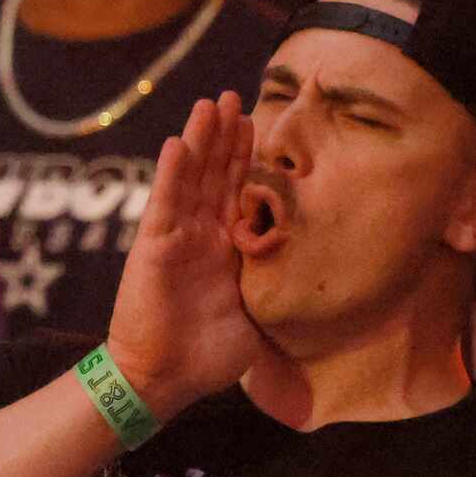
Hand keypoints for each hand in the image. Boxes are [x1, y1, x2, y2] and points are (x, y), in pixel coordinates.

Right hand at [103, 93, 279, 424]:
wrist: (165, 379)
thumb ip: (277, 303)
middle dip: (225, 136)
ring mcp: (176, 236)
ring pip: (191, 176)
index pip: (237, 192)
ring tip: (211, 103)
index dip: (245, 159)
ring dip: (200, 139)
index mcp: (224, 248)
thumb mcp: (257, 323)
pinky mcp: (155, 246)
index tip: (257, 125)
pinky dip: (171, 172)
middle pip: (214, 174)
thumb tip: (320, 309)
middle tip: (235, 97)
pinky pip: (165, 203)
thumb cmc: (208, 357)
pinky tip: (178, 141)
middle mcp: (200, 234)